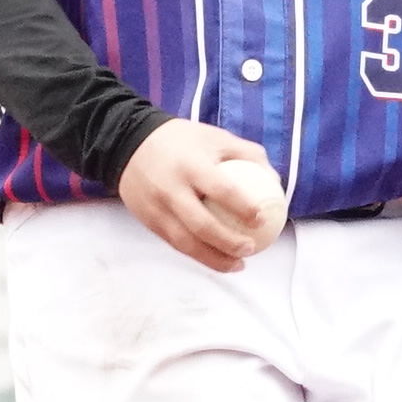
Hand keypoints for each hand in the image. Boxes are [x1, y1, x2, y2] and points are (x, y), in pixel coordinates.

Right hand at [119, 118, 276, 271]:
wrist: (127, 142)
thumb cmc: (180, 140)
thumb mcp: (214, 137)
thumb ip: (248, 154)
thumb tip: (275, 181)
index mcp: (190, 165)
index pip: (220, 190)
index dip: (243, 206)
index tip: (261, 218)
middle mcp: (171, 189)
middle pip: (202, 225)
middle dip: (229, 243)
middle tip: (251, 248)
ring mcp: (157, 209)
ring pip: (186, 243)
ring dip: (214, 260)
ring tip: (239, 264)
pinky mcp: (149, 221)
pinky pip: (176, 243)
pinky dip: (198, 255)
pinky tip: (217, 259)